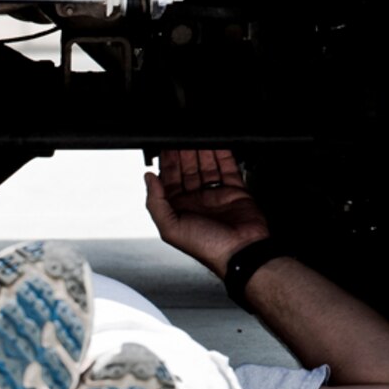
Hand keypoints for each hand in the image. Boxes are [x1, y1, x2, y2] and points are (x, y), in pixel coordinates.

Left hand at [143, 149, 271, 278]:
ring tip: (198, 137)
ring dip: (202, 151)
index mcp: (178, 210)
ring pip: (206, 166)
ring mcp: (215, 195)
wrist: (241, 252)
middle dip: (184, 153)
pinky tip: (217, 143)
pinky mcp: (235, 191)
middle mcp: (195, 201)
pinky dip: (223, 154)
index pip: (169, 180)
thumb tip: (148, 179)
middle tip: (182, 137)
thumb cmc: (207, 248)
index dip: (167, 163)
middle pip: (187, 170)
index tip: (166, 147)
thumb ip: (156, 203)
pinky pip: (228, 168)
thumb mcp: (170, 228)